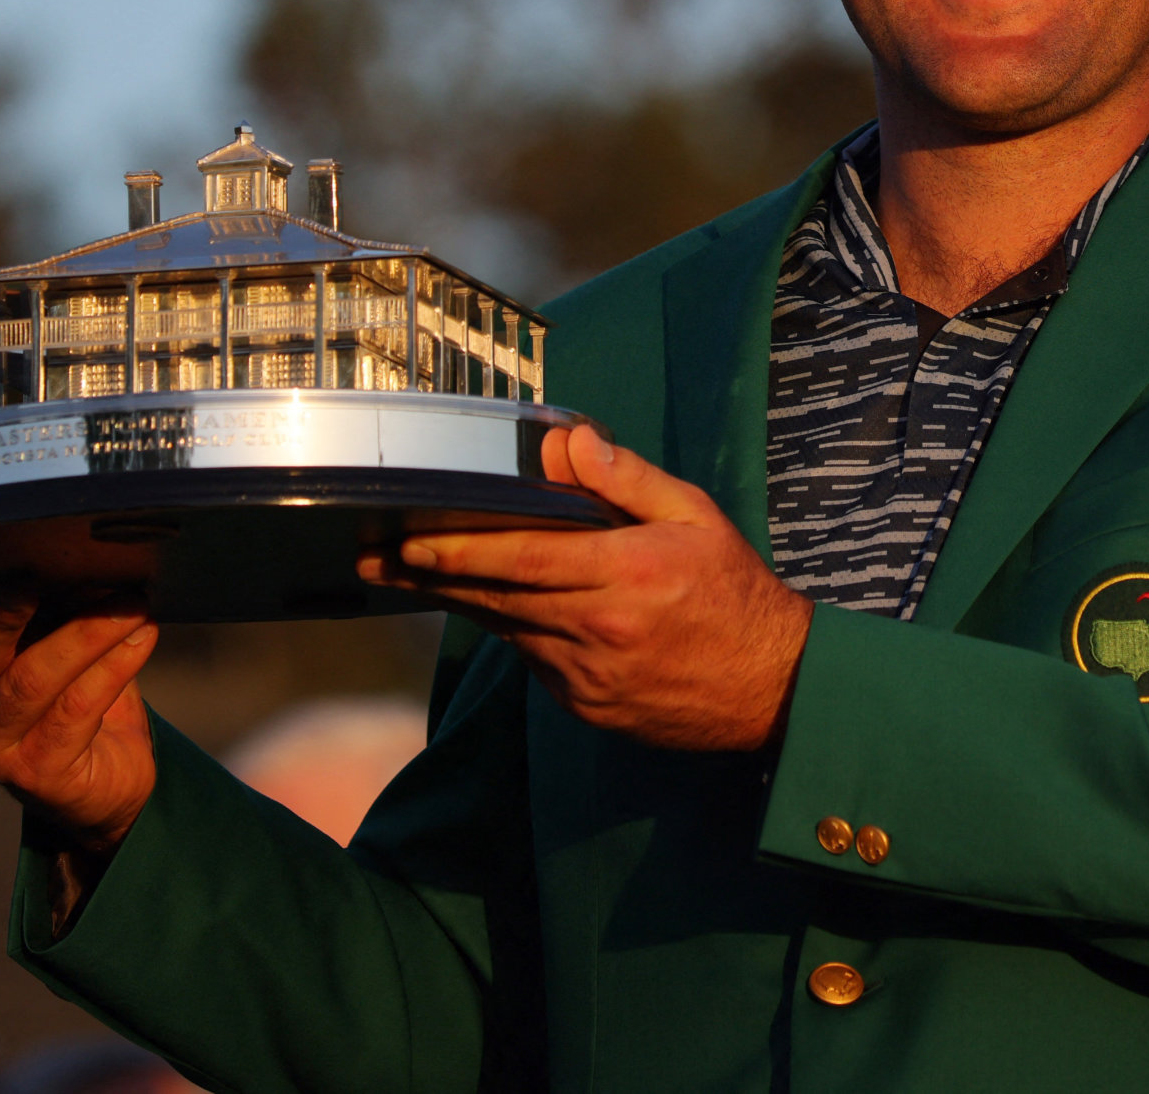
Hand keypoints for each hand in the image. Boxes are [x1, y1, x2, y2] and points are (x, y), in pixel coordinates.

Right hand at [0, 591, 159, 848]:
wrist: (108, 775)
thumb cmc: (72, 686)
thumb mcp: (52, 637)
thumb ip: (48, 602)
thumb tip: (78, 552)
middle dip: (0, 615)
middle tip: (32, 580)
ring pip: (32, 680)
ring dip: (87, 634)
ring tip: (131, 603)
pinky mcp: (37, 772)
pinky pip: (77, 709)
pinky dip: (115, 666)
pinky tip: (143, 636)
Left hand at [362, 425, 812, 750]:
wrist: (772, 687)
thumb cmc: (733, 591)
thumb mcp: (694, 516)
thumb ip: (627, 478)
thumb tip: (569, 442)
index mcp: (626, 574)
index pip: (523, 558)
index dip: (460, 550)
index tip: (409, 540)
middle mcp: (599, 629)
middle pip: (497, 598)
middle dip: (431, 576)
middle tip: (376, 559)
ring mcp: (589, 676)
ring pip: (509, 630)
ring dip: (465, 602)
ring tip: (414, 575)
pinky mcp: (587, 706)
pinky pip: (535, 662)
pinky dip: (516, 631)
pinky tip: (505, 609)